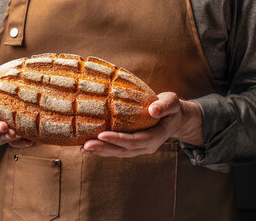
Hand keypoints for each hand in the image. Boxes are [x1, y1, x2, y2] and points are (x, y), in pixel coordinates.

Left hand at [80, 92, 203, 156]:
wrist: (172, 117)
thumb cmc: (170, 107)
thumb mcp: (171, 102)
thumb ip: (165, 105)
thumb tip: (152, 110)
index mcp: (155, 137)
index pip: (135, 141)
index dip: (118, 139)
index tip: (102, 135)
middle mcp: (146, 147)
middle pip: (123, 150)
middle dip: (103, 148)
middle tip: (86, 146)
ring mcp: (138, 149)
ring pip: (117, 153)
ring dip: (99, 152)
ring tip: (83, 149)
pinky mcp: (130, 147)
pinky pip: (115, 150)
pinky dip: (101, 150)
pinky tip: (86, 148)